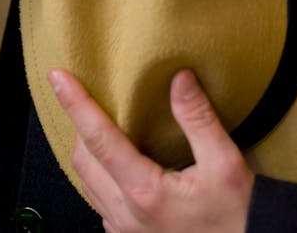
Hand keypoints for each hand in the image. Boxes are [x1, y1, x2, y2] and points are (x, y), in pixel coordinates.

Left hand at [49, 68, 254, 232]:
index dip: (76, 104)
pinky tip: (113, 158)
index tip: (59, 78)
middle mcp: (127, 214)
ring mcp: (125, 229)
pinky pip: (98, 200)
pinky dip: (97, 172)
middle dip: (77, 121)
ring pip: (86, 182)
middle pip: (83, 159)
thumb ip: (198, 119)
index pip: (99, 139)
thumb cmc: (237, 216)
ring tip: (92, 119)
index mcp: (146, 192)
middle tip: (80, 90)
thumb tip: (179, 78)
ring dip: (85, 148)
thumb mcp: (226, 164)